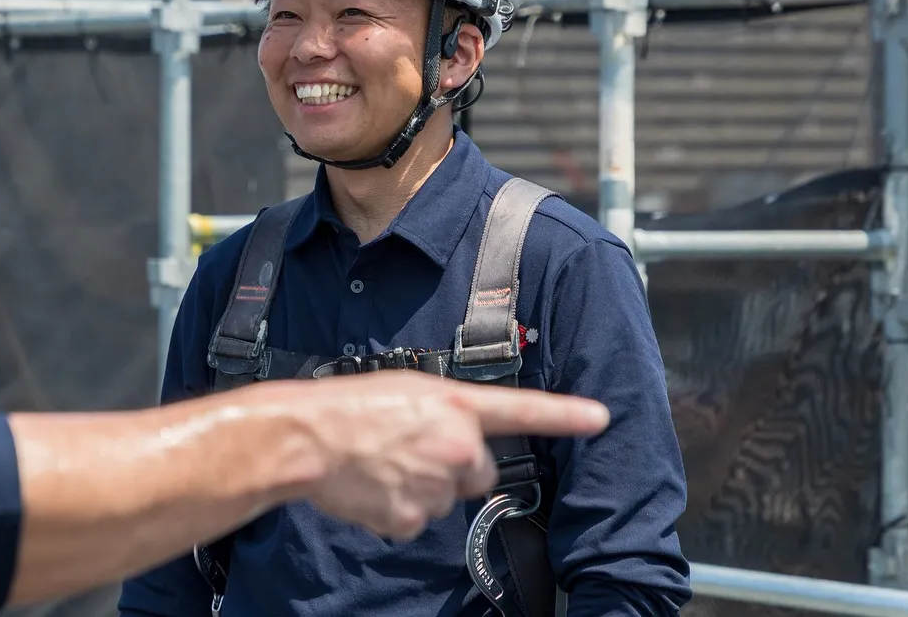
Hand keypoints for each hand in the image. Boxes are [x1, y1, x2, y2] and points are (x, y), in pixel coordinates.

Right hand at [283, 371, 609, 538]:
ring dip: (423, 485)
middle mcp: (456, 445)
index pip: (523, 410)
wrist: (307, 438)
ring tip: (385, 463)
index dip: (566, 415)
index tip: (600, 418)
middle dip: (454, 466)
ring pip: (447, 496)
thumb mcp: (406, 389)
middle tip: (412, 450)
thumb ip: (442, 410)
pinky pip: (418, 518)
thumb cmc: (348, 406)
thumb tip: (457, 437)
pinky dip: (399, 507)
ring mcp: (438, 486)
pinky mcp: (415, 518)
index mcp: (455, 405)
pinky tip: (376, 486)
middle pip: (479, 471)